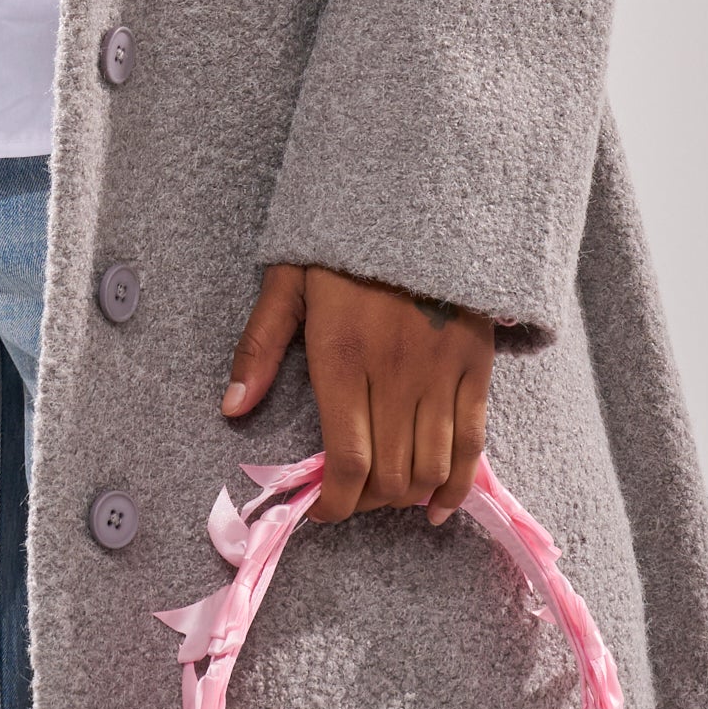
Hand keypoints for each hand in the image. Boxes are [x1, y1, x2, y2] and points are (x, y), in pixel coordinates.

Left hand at [222, 263, 493, 524]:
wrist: (416, 197)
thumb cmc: (341, 243)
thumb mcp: (287, 282)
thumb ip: (259, 346)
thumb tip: (231, 408)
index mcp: (342, 357)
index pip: (347, 461)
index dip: (336, 504)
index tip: (321, 511)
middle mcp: (396, 374)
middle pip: (391, 475)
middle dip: (367, 503)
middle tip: (350, 497)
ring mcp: (441, 372)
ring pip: (431, 466)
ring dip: (407, 496)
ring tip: (387, 496)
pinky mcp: (476, 365)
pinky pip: (473, 443)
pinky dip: (457, 485)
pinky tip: (439, 505)